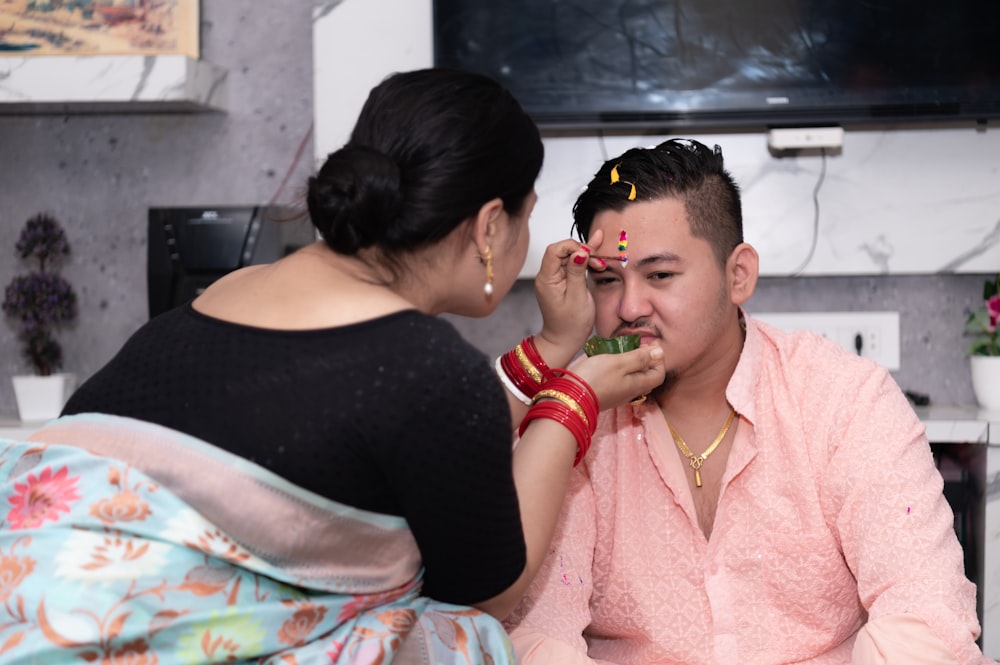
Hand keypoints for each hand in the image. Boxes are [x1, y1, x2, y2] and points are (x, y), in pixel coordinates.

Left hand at [534, 229, 604, 352]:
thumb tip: (580, 251)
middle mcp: (547, 276)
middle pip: (562, 251)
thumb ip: (577, 272)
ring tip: (600, 264)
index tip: (590, 255)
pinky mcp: (560, 282)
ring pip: (568, 257)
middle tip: (599, 261)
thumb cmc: (571, 324)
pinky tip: (596, 258)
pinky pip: (570, 265)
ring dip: (585, 257)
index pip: (555, 250)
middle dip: (582, 251)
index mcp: (547, 279)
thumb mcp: (578, 297)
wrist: (564, 340)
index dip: (573, 247)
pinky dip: (583, 262)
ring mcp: (553, 279)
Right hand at [567, 344, 664, 410]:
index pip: (659, 374)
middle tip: (638, 345)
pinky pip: (621, 381)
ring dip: (634, 364)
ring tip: (624, 350)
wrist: (569, 398)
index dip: (659, 359)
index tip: (650, 344)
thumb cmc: (595, 377)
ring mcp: (618, 395)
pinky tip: (611, 361)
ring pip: (634, 379)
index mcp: (638, 385)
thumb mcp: (619, 362)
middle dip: (647, 360)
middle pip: (647, 377)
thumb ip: (640, 358)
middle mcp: (631, 393)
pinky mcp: (606, 394)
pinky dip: (622, 369)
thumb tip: (660, 353)